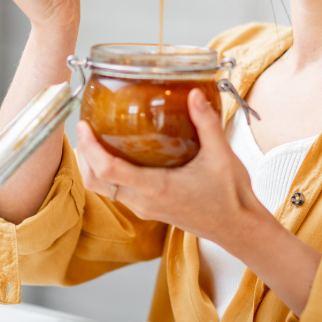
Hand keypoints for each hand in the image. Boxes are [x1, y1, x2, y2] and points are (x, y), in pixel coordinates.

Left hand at [75, 89, 259, 242]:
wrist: (237, 228)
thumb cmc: (230, 197)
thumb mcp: (221, 155)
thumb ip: (206, 122)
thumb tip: (193, 93)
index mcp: (156, 188)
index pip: (108, 170)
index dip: (90, 147)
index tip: (84, 126)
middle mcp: (144, 201)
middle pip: (95, 181)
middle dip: (84, 154)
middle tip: (84, 127)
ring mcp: (144, 208)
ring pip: (103, 189)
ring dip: (93, 165)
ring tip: (94, 137)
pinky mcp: (149, 209)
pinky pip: (117, 191)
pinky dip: (107, 173)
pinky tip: (117, 152)